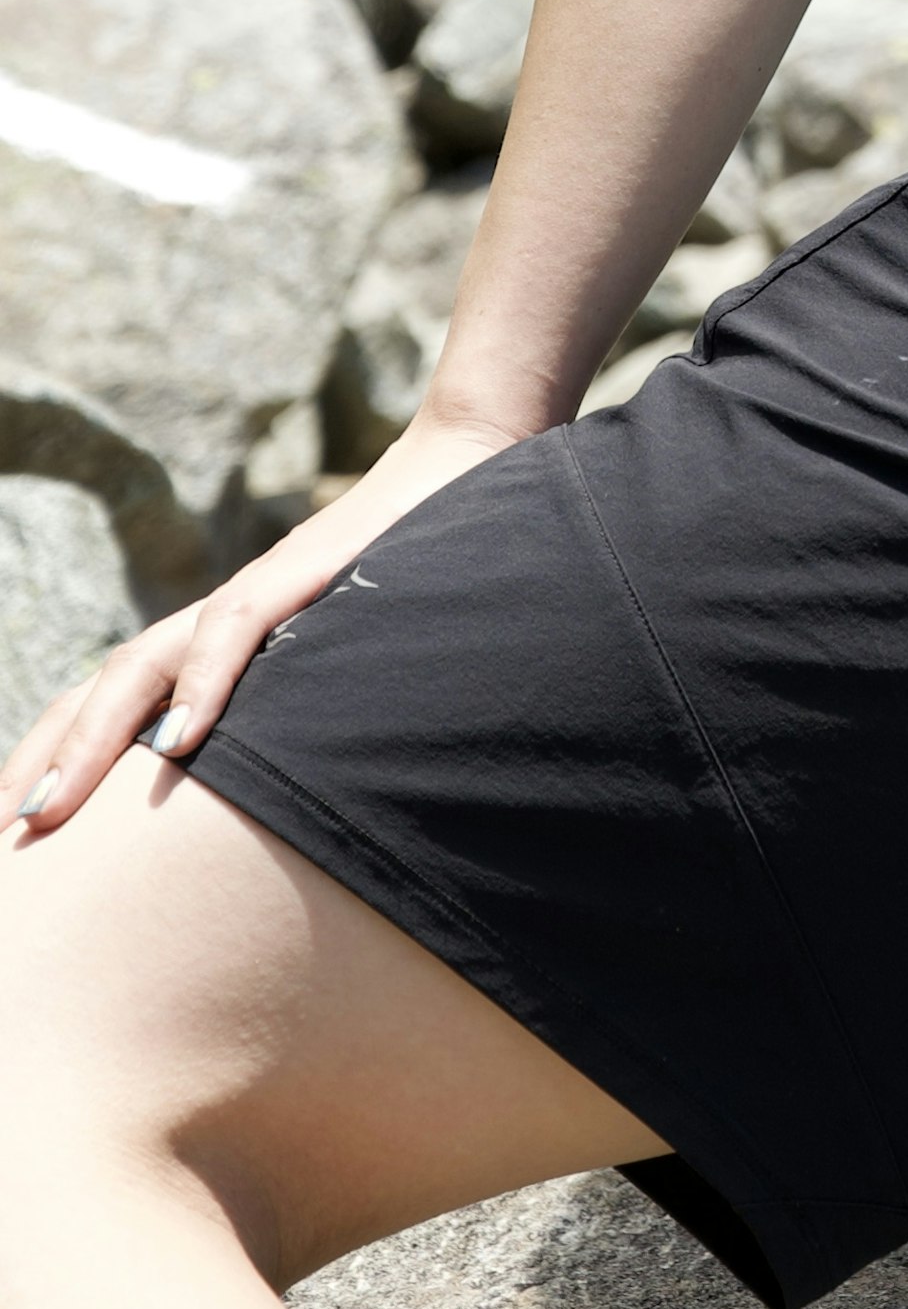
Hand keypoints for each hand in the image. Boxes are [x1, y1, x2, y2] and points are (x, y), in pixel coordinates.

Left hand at [0, 398, 538, 848]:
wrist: (461, 471)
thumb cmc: (414, 576)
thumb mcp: (347, 665)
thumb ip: (305, 718)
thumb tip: (287, 802)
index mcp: (217, 643)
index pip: (111, 702)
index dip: (58, 758)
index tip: (17, 830)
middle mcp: (214, 621)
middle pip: (100, 693)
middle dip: (46, 764)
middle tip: (6, 837)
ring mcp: (250, 595)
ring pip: (140, 668)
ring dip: (89, 743)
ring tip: (48, 808)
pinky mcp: (299, 573)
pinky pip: (232, 631)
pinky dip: (200, 687)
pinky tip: (175, 744)